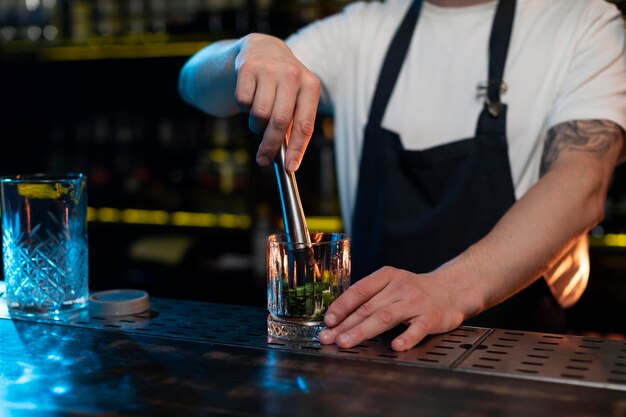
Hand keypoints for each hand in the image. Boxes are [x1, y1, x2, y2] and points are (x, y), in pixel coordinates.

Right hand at [234, 33, 320, 171]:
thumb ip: (293, 126)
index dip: (297, 149)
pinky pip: (242, 102)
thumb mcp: (296, 98)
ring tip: (259, 117)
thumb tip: (286, 160)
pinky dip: (243, 107)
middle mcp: (292, 75)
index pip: (305, 125)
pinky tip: (250, 96)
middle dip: (270, 146)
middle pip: (279, 122)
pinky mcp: (247, 67)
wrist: (262, 48)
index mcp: (310, 85)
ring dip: (256, 124)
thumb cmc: (283, 84)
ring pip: (259, 114)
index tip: (290, 168)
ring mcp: (269, 69)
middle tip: (263, 160)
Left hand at [319, 266, 466, 350]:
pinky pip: (417, 328)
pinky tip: (396, 346)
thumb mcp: (391, 285)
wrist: (451, 290)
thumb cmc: (414, 291)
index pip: (359, 290)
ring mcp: (415, 302)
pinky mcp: (431, 317)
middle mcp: (399, 287)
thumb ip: (370, 298)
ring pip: (385, 317)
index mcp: (386, 277)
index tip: (328, 320)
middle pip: (368, 307)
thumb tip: (339, 318)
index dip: (342, 305)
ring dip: (363, 330)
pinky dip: (406, 337)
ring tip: (347, 342)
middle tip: (329, 337)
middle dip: (345, 324)